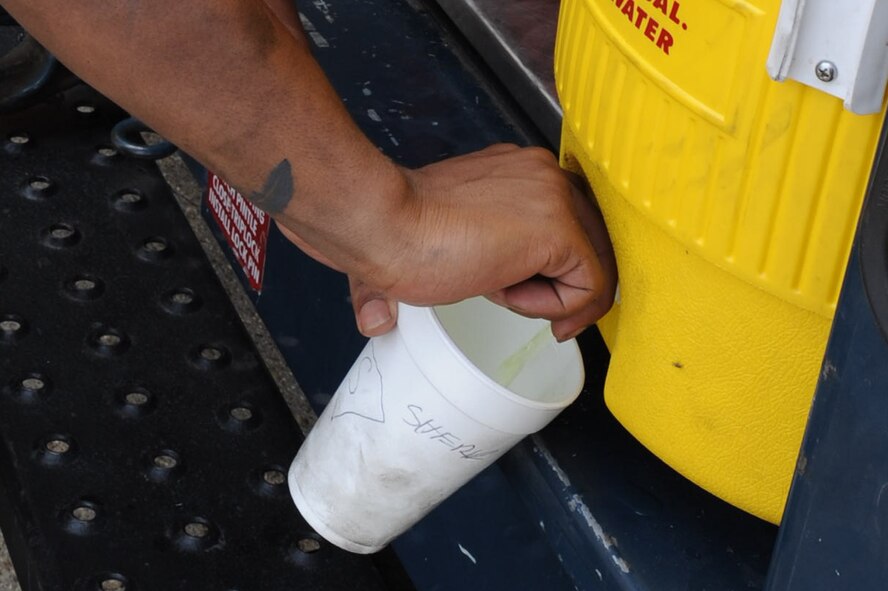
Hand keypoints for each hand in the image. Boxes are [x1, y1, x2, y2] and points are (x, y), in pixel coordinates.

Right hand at [348, 144, 616, 339]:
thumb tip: (404, 312)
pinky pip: (590, 286)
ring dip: (553, 296)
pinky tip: (509, 295)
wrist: (381, 224)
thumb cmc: (395, 231)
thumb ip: (459, 256)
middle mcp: (545, 176)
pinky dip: (556, 306)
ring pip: (594, 265)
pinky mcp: (560, 230)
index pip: (569, 220)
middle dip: (565, 285)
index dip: (554, 266)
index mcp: (520, 171)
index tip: (522, 292)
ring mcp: (557, 198)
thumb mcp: (446, 236)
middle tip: (528, 307)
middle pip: (592, 240)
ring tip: (503, 295)